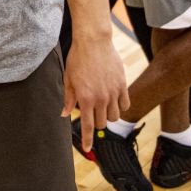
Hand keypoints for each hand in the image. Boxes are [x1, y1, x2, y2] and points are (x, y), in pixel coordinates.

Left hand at [63, 36, 129, 153]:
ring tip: (103, 105)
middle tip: (92, 111)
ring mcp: (113, 92)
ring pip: (115, 116)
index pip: (88, 126)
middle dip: (97, 122)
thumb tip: (64, 114)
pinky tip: (115, 100)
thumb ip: (69, 98)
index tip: (88, 149)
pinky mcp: (122, 84)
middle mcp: (101, 98)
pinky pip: (125, 104)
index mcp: (85, 98)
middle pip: (102, 123)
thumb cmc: (77, 58)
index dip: (88, 140)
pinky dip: (121, 106)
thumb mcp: (68, 79)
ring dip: (108, 115)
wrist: (93, 41)